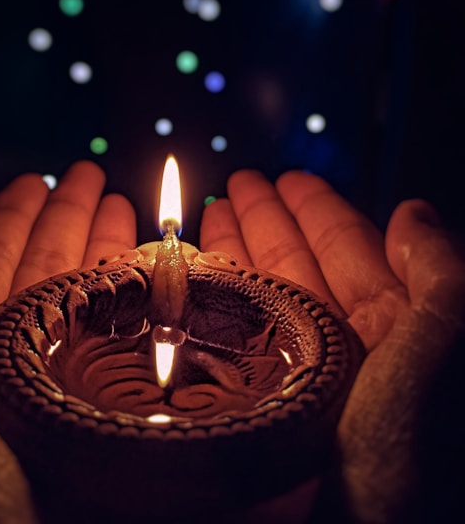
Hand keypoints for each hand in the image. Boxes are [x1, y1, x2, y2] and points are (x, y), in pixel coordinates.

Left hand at [0, 161, 135, 523]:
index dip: (15, 215)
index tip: (42, 177)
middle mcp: (7, 366)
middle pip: (45, 273)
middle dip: (70, 221)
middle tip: (98, 178)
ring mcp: (59, 392)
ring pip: (89, 306)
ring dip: (108, 255)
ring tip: (131, 213)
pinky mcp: (103, 420)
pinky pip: (124, 348)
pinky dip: (141, 310)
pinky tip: (158, 280)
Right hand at [200, 169, 464, 522]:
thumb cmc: (412, 453)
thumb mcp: (446, 346)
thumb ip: (439, 273)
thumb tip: (413, 211)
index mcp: (392, 330)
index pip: (350, 250)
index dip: (318, 210)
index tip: (287, 177)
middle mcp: (340, 348)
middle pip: (296, 265)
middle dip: (267, 221)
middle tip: (236, 183)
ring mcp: (293, 373)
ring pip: (259, 296)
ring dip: (236, 252)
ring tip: (209, 215)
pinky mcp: (254, 400)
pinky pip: (229, 337)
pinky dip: (210, 302)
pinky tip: (192, 273)